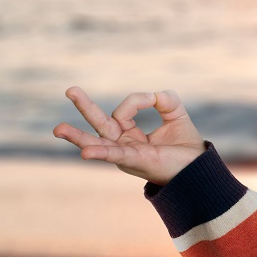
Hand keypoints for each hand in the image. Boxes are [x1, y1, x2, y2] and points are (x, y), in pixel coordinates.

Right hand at [53, 87, 205, 183]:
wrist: (198, 167)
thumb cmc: (185, 145)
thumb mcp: (175, 113)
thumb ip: (164, 99)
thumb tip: (152, 95)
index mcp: (130, 134)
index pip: (124, 109)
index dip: (137, 100)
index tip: (153, 99)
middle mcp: (122, 144)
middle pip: (99, 124)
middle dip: (85, 107)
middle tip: (70, 90)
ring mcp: (125, 154)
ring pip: (98, 142)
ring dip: (77, 137)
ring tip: (58, 129)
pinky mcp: (133, 161)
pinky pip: (114, 155)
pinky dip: (100, 153)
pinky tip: (85, 152)